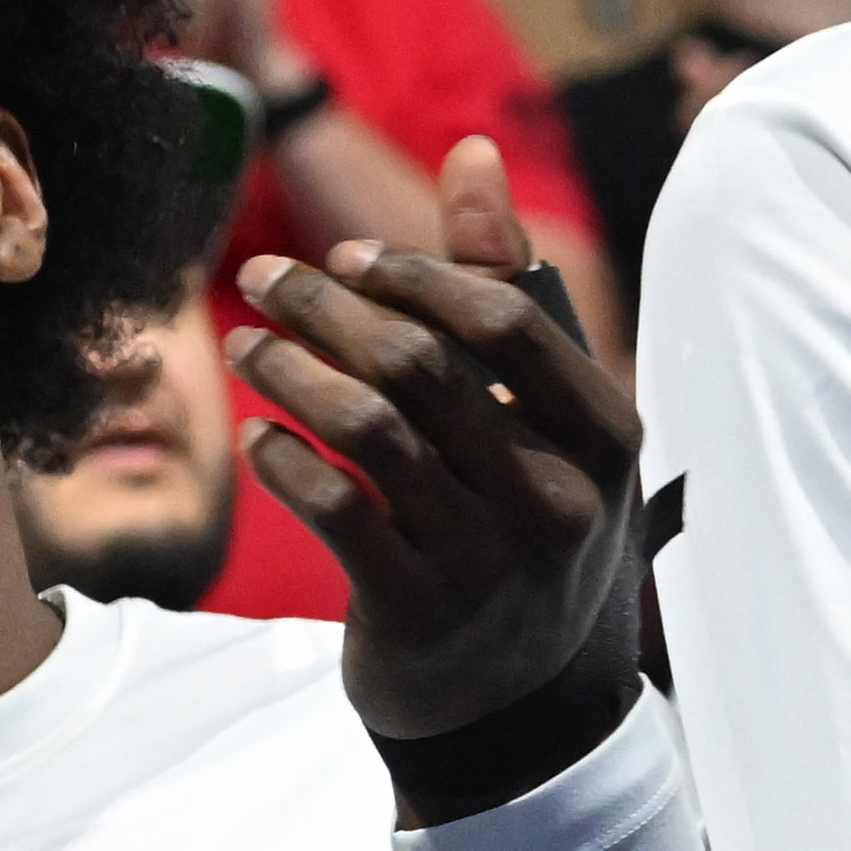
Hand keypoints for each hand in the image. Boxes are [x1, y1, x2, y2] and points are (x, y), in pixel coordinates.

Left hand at [229, 134, 641, 769]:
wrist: (510, 699)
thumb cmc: (518, 522)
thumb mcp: (539, 416)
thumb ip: (506, 286)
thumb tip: (471, 151)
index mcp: (605, 434)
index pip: (501, 320)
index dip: (410, 274)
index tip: (341, 258)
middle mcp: (558, 494)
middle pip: (420, 362)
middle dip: (327, 306)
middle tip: (262, 277)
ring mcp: (490, 558)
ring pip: (367, 427)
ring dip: (289, 370)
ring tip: (245, 344)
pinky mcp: (416, 609)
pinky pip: (333, 505)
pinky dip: (282, 457)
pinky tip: (255, 435)